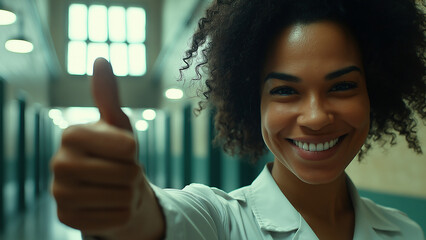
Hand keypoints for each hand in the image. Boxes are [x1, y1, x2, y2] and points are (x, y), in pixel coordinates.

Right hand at [51, 58, 163, 238]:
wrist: (110, 187)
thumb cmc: (116, 153)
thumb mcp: (117, 123)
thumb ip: (108, 94)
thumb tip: (100, 59)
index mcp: (71, 134)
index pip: (128, 147)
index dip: (134, 151)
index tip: (122, 151)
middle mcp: (58, 163)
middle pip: (127, 174)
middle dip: (133, 175)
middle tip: (121, 173)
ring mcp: (59, 193)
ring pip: (123, 198)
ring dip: (128, 195)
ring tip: (116, 188)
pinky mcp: (67, 219)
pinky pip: (116, 219)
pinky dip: (122, 214)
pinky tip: (108, 206)